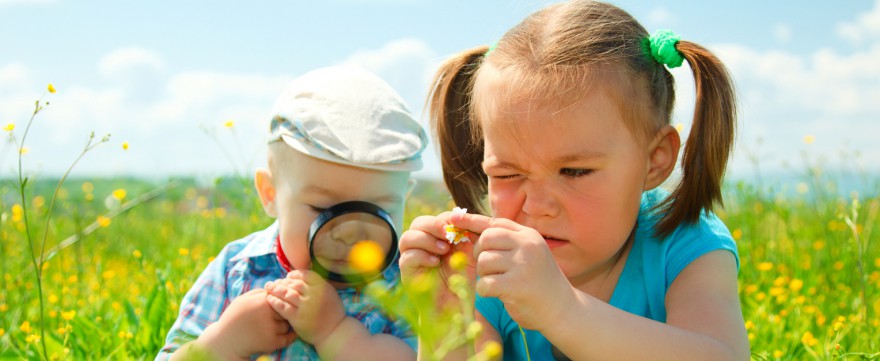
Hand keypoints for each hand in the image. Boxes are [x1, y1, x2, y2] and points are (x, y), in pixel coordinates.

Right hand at [197, 288, 295, 359]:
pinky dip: (289, 336)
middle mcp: (268, 313)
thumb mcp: (243, 299)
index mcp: (261, 301)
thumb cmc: (234, 318)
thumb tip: (276, 289)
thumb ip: (260, 292)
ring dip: (283, 325)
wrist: (225, 341)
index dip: (280, 301)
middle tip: (276, 316)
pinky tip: (286, 334)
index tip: (276, 305)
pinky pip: (288, 338)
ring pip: (287, 324)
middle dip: (282, 313)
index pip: (281, 296)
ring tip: (272, 327)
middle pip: (286, 310)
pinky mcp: (272, 342)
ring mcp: (270, 328)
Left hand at [266, 270, 345, 346]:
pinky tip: (270, 300)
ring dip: (276, 289)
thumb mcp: (330, 293)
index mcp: (323, 287)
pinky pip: (283, 307)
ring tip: (269, 288)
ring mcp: (306, 306)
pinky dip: (275, 302)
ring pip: (287, 294)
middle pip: (294, 284)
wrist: (334, 332)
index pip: (305, 275)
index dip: (294, 275)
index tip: (287, 277)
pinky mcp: (298, 318)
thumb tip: (299, 277)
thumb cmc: (331, 313)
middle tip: (274, 283)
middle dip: (282, 282)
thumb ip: (317, 285)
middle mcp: (314, 295)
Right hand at [398, 212, 475, 308]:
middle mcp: (421, 245)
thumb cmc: (462, 281)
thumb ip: (466, 236)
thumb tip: (463, 217)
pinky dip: (421, 256)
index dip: (446, 219)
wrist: (455, 307)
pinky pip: (407, 257)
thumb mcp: (469, 255)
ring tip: (443, 250)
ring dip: (426, 239)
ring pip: (407, 237)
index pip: (436, 218)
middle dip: (433, 225)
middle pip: (418, 223)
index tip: (461, 225)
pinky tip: (435, 263)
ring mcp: (412, 258)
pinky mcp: (407, 272)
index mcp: (436, 238)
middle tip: (448, 235)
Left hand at [453, 213, 573, 330]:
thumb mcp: (528, 254)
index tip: (453, 217)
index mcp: (529, 235)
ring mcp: (523, 264)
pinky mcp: (516, 285)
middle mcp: (527, 245)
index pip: (494, 223)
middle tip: (488, 268)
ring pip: (483, 262)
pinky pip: (485, 284)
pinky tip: (498, 294)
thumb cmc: (539, 282)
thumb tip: (470, 227)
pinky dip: (485, 291)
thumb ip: (506, 242)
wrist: (563, 310)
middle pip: (486, 239)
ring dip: (484, 275)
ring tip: (499, 283)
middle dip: (479, 254)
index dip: (471, 220)